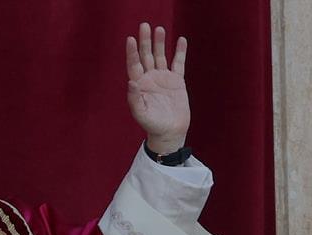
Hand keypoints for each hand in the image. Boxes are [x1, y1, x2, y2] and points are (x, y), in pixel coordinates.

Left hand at [125, 23, 189, 154]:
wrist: (170, 133)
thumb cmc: (153, 125)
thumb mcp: (141, 114)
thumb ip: (134, 99)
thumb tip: (131, 82)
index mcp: (139, 85)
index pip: (134, 64)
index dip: (132, 52)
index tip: (130, 39)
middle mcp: (150, 78)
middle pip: (146, 55)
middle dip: (145, 41)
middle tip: (144, 25)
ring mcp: (164, 78)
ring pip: (161, 56)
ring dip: (160, 43)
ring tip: (159, 29)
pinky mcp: (177, 81)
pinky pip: (178, 63)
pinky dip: (180, 52)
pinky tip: (180, 40)